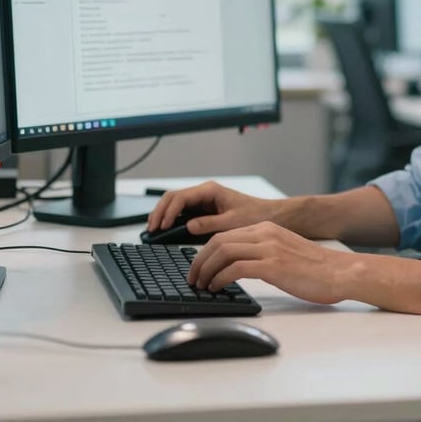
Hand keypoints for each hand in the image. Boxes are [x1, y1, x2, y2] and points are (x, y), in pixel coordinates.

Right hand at [146, 180, 279, 235]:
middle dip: (159, 212)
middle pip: (172, 198)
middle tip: (150, 230)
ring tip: (152, 230)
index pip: (180, 197)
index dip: (168, 212)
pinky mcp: (204, 210)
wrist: (270, 216)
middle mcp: (204, 193)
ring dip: (163, 215)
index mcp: (210, 191)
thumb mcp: (232, 222)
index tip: (162, 227)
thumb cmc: (255, 216)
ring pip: (175, 204)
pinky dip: (172, 220)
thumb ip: (209, 224)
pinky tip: (165, 231)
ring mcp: (203, 201)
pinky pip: (183, 212)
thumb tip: (188, 226)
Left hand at [189, 222, 352, 304]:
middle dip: (199, 260)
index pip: (225, 235)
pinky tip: (217, 288)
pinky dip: (220, 278)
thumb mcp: (284, 251)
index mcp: (266, 229)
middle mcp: (265, 234)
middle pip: (218, 241)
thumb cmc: (316, 268)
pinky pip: (236, 268)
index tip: (198, 267)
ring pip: (223, 252)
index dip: (205, 251)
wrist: (340, 271)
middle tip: (193, 277)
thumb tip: (237, 267)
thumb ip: (263, 253)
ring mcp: (269, 249)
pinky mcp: (273, 266)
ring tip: (201, 285)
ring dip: (206, 270)